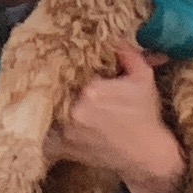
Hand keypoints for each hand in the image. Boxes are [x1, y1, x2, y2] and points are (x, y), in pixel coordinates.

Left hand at [50, 42, 183, 192]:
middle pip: (58, 89)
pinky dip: (44, 131)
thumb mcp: (143, 77)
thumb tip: (113, 37)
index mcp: (92, 89)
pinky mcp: (65, 149)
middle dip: (60, 86)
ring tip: (50, 100)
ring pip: (47, 110)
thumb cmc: (146, 115)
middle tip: (61, 83)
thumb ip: (127, 53)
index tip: (70, 69)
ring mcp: (67, 132)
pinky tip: (47, 124)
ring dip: (49, 106)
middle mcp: (75, 110)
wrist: (148, 155)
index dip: (69, 68)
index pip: (70, 69)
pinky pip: (44, 137)